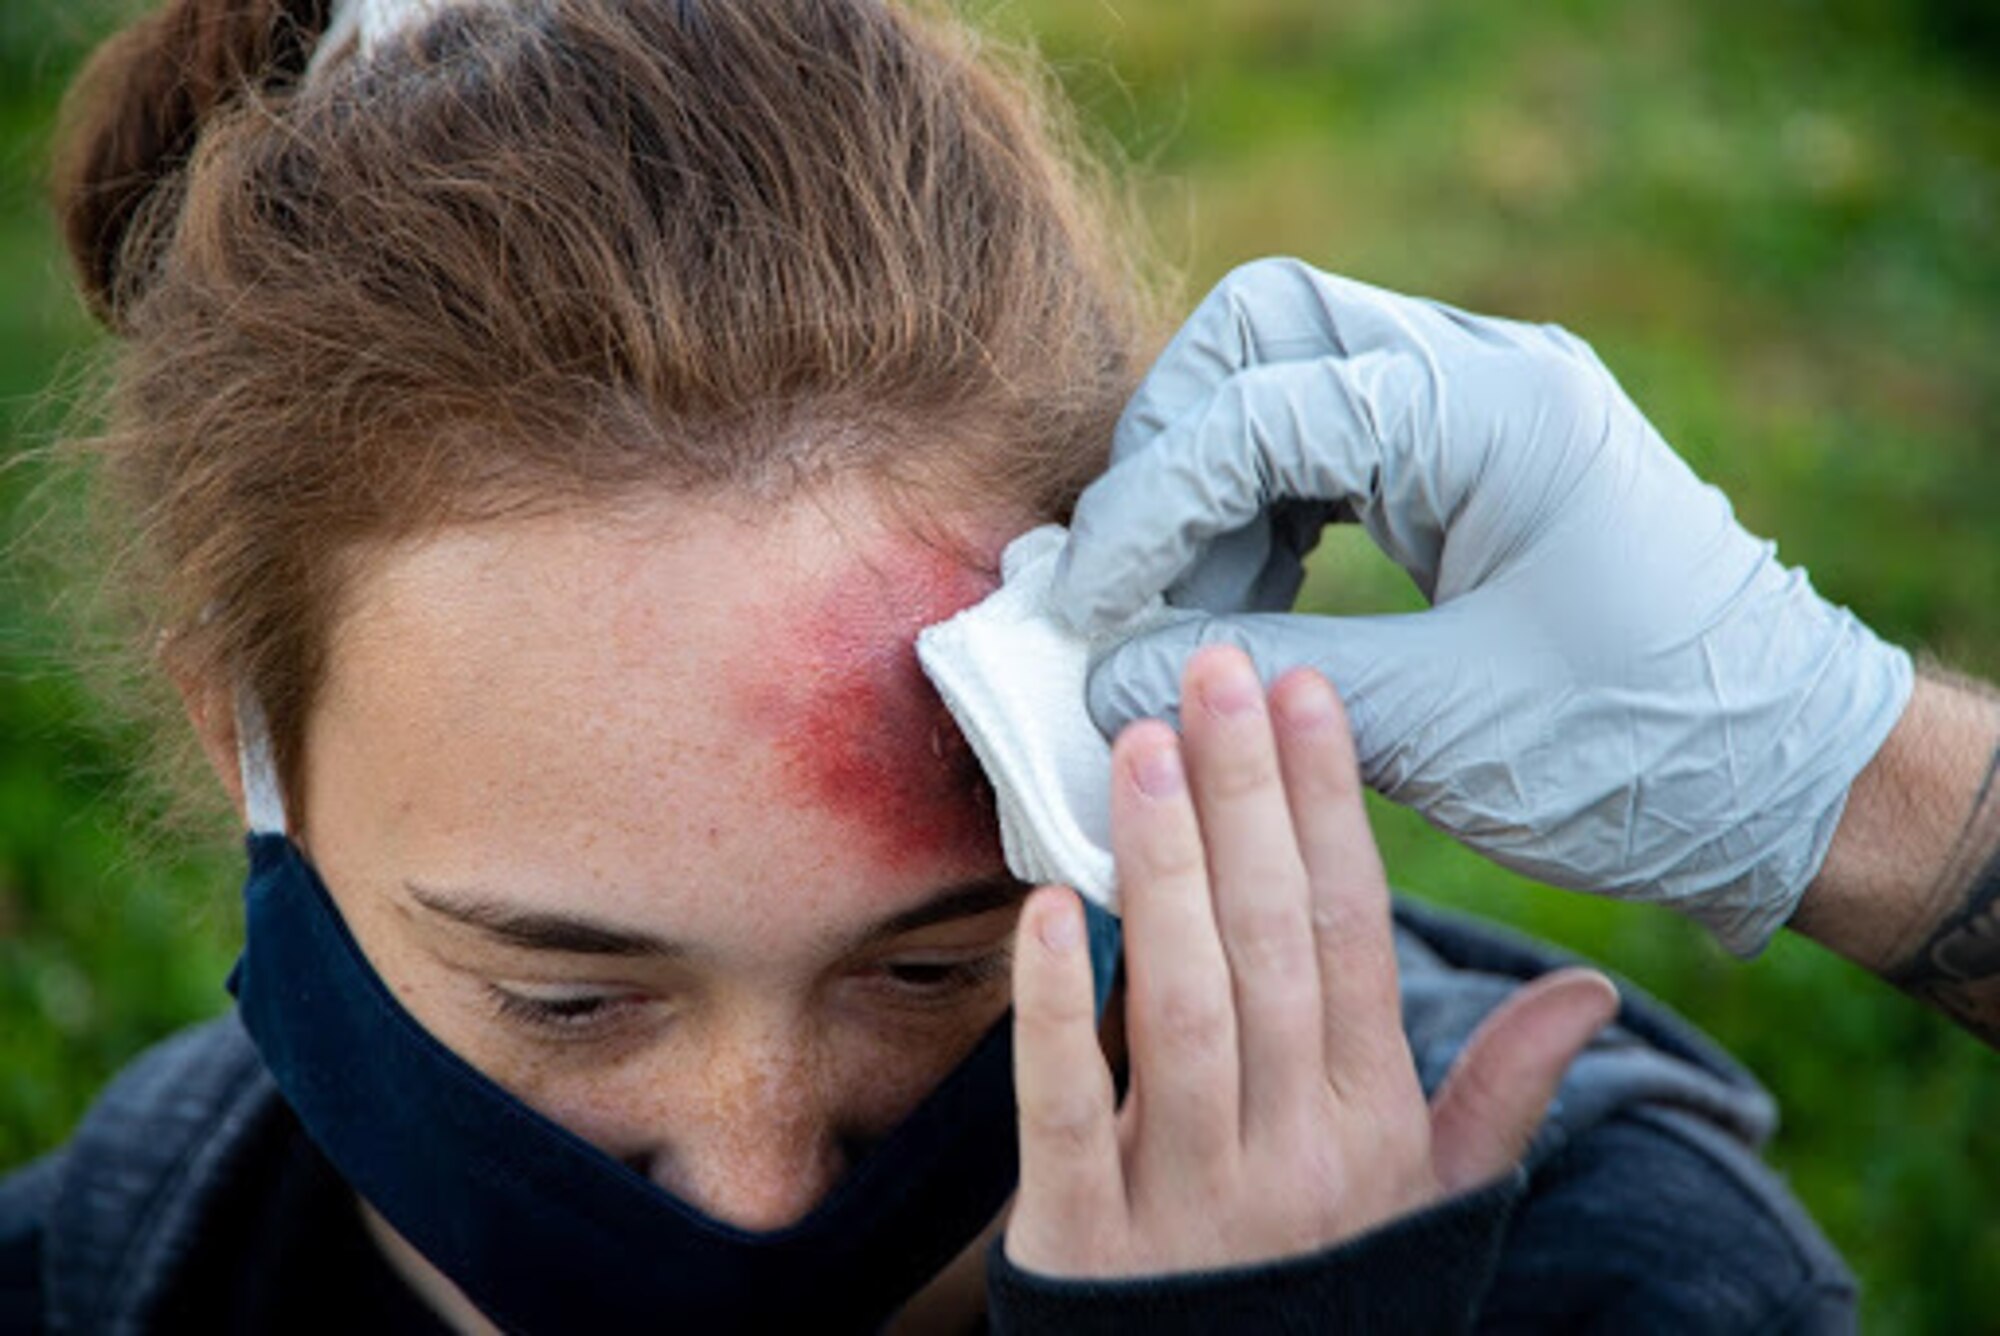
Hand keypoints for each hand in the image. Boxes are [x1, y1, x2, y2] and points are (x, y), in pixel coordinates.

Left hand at [1003, 645, 1617, 1279]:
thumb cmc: (1334, 1288)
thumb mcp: (1433, 1202)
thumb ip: (1499, 1093)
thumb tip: (1591, 992)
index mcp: (1373, 1123)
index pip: (1353, 935)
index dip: (1329, 807)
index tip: (1304, 694)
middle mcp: (1293, 1151)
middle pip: (1269, 944)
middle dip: (1244, 797)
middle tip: (1214, 671)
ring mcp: (1188, 1197)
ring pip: (1183, 1004)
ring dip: (1163, 867)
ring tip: (1141, 745)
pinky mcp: (1083, 1238)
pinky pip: (1069, 1108)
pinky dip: (1056, 1006)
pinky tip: (1043, 904)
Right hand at [1055, 257, 1912, 953]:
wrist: (1790, 780)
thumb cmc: (1644, 753)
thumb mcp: (1444, 723)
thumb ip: (1262, 681)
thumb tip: (1102, 676)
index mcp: (1494, 415)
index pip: (1259, 410)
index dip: (1148, 509)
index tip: (1086, 610)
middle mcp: (1488, 374)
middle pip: (1264, 329)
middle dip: (1172, 448)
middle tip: (1130, 577)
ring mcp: (1483, 403)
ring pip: (1289, 372)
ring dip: (1213, 484)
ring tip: (1185, 619)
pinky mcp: (1475, 456)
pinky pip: (1333, 437)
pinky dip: (1266, 510)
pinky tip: (1245, 609)